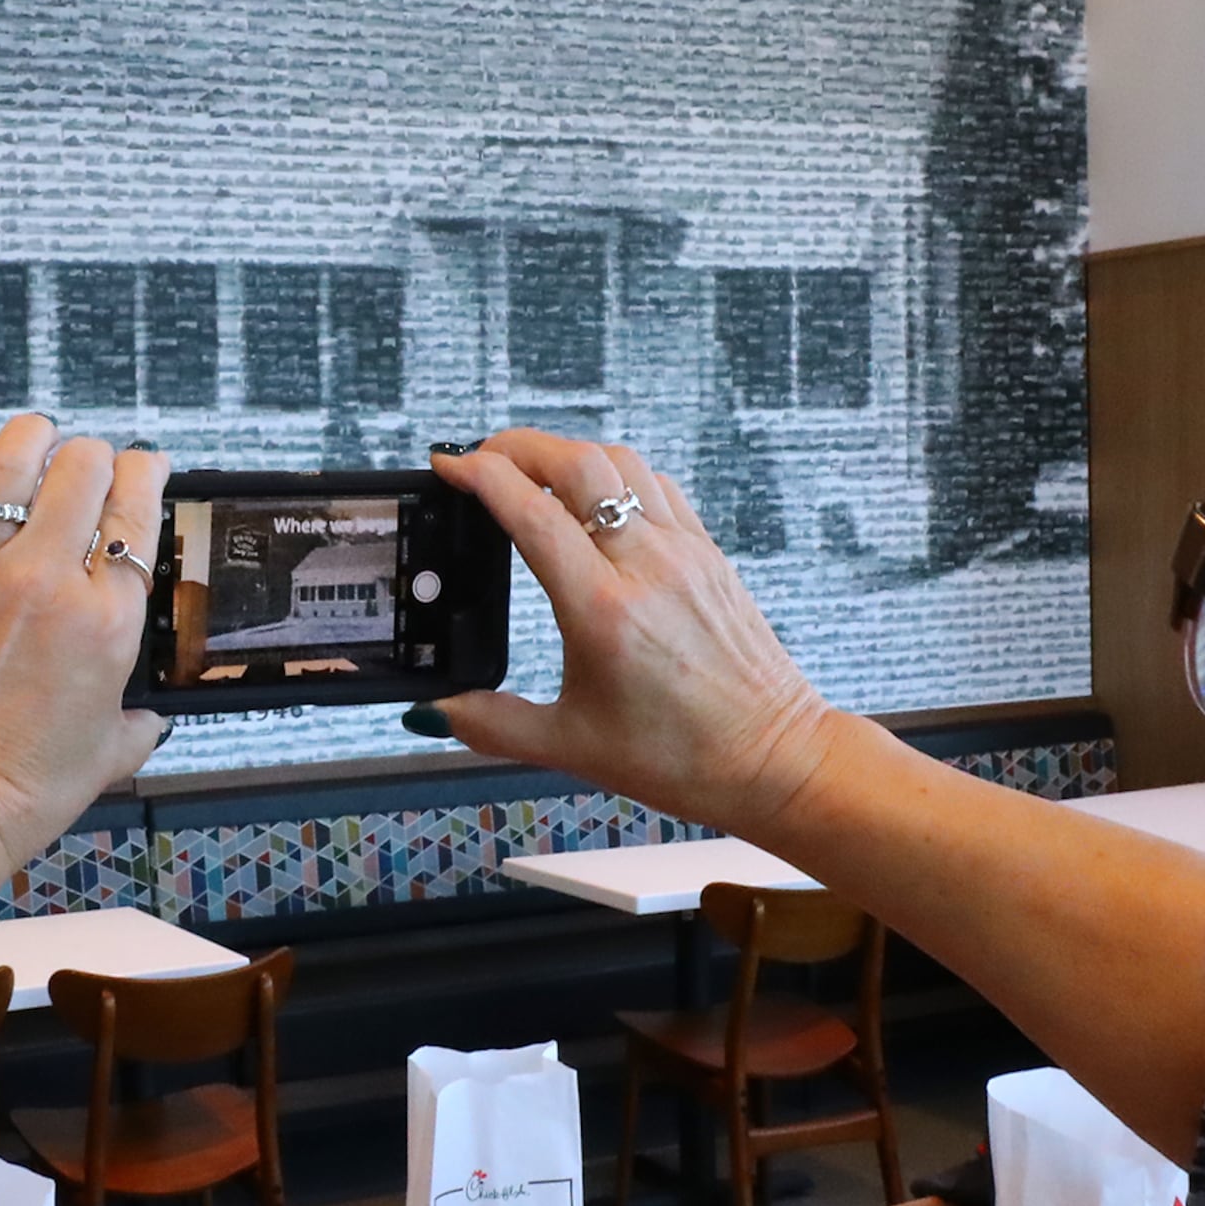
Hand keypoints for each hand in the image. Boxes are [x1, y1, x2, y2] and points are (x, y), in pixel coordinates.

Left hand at [0, 394, 170, 1084]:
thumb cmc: (10, 801)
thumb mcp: (104, 762)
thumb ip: (135, 727)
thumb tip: (151, 718)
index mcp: (106, 624)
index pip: (139, 512)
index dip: (144, 476)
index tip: (141, 470)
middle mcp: (46, 585)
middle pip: (83, 473)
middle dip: (90, 458)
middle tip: (83, 466)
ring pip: (9, 465)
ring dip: (28, 438)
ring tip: (32, 434)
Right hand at [425, 430, 836, 836]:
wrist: (772, 758)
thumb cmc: (681, 757)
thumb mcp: (570, 747)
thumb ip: (490, 724)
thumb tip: (432, 711)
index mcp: (603, 611)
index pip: (531, 512)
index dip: (480, 475)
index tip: (449, 466)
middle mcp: (646, 567)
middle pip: (576, 463)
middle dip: (517, 446)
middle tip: (480, 457)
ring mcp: (684, 553)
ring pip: (621, 462)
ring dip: (568, 453)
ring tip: (532, 470)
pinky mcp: (709, 554)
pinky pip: (658, 487)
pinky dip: (616, 474)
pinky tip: (596, 497)